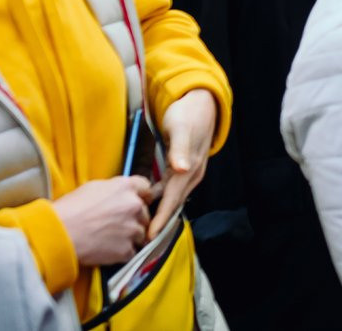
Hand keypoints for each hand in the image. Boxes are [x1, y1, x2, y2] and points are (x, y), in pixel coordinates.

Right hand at [51, 175, 153, 267]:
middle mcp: (134, 206)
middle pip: (144, 213)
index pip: (146, 188)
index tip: (137, 202)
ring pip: (140, 233)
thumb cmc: (70, 209)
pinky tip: (108, 251)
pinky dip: (123, 253)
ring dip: (130, 237)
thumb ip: (114, 189)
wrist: (59, 234)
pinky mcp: (126, 250)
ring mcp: (132, 229)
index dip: (141, 196)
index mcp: (126, 187)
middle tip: (117, 225)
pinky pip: (132, 252)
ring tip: (111, 239)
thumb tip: (119, 194)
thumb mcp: (93, 187)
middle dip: (134, 218)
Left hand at [149, 88, 219, 238]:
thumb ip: (180, 149)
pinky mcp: (184, 168)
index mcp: (189, 169)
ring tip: (142, 226)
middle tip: (140, 239)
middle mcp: (191, 174)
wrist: (201, 102)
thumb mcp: (181, 129)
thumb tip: (181, 168)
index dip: (161, 218)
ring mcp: (189, 172)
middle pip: (173, 203)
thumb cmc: (187, 114)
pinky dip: (161, 198)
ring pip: (172, 197)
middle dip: (159, 221)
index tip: (149, 236)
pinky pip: (171, 189)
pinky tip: (149, 201)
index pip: (172, 200)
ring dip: (160, 211)